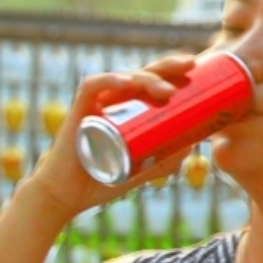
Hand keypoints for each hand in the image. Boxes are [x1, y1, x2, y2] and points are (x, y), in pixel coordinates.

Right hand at [20, 58, 202, 223]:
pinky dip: (110, 79)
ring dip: (148, 78)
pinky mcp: (78, 109)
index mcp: (127, 108)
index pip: (152, 81)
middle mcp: (112, 100)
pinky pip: (93, 86)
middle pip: (143, 73)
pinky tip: (127, 82)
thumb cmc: (100, 181)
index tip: (196, 70)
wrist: (66, 197)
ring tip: (168, 91)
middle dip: (168, 65)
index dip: (174, 71)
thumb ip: (163, 160)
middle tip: (191, 66)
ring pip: (124, 78)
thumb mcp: (140, 171)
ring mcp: (95, 103)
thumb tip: (193, 146)